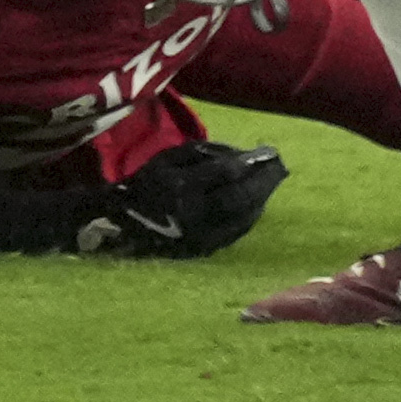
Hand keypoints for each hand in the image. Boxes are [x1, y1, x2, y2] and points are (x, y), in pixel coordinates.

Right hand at [74, 139, 286, 260]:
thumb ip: (203, 153)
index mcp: (178, 187)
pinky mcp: (205, 249)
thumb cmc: (145, 184)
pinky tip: (259, 203)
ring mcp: (201, 235)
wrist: (120, 223)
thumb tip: (243, 155)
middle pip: (239, 197)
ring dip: (262, 198)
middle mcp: (193, 213)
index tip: (269, 151)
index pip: (223, 173)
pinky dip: (252, 216)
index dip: (249, 162)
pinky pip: (237, 232)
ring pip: (242, 217)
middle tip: (280, 166)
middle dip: (264, 181)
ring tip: (273, 181)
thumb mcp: (167, 159)